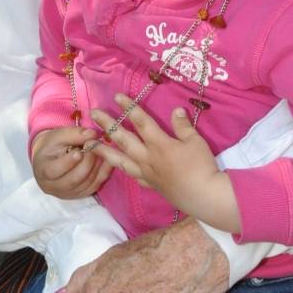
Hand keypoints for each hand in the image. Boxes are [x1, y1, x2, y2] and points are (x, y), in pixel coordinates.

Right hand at [31, 125, 111, 198]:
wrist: (50, 157)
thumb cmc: (52, 145)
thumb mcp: (58, 135)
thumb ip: (74, 134)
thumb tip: (92, 134)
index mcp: (42, 170)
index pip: (54, 171)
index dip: (68, 162)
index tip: (79, 151)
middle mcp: (52, 187)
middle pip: (73, 180)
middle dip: (87, 162)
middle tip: (95, 146)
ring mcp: (67, 193)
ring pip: (86, 184)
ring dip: (97, 166)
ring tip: (101, 150)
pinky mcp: (79, 195)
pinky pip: (94, 186)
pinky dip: (103, 173)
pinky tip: (108, 161)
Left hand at [91, 95, 239, 231]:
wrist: (202, 196)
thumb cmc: (201, 166)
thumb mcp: (196, 141)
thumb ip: (183, 125)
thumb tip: (176, 110)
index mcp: (159, 144)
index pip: (141, 121)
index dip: (129, 108)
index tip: (117, 96)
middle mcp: (147, 157)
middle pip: (123, 139)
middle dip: (108, 125)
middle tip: (93, 114)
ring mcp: (146, 173)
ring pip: (120, 160)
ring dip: (103, 151)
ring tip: (89, 144)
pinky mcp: (150, 185)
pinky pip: (131, 175)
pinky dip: (121, 170)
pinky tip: (116, 166)